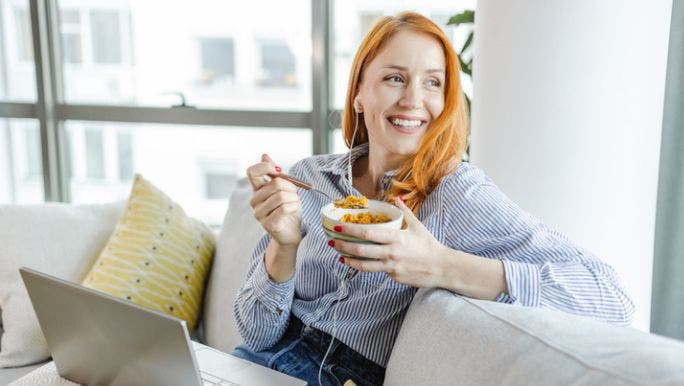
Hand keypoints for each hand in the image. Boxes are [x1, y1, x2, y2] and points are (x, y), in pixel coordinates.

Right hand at [246, 154, 301, 246]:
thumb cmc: (288, 209)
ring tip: (296, 203)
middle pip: (274, 184)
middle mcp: (254, 201)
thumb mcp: (284, 188)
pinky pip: (284, 209)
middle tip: (295, 194)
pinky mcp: (267, 224)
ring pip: (280, 196)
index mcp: (257, 190)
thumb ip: (275, 174)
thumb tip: (264, 155)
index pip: (252, 171)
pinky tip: (294, 210)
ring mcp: (259, 214)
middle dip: (290, 187)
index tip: (279, 172)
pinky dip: (294, 207)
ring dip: (294, 198)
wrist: (291, 232)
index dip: (266, 167)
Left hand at [329, 197, 448, 287]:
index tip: (339, 228)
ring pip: (364, 265)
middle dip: (343, 246)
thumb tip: (396, 198)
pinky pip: (376, 271)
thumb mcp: (416, 226)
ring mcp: (391, 266)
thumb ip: (404, 212)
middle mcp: (391, 252)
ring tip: (340, 257)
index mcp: (396, 237)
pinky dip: (366, 267)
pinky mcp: (393, 276)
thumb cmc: (428, 245)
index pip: (368, 233)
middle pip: (361, 250)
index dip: (351, 231)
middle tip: (332, 243)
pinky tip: (358, 263)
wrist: (441, 267)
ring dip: (349, 260)